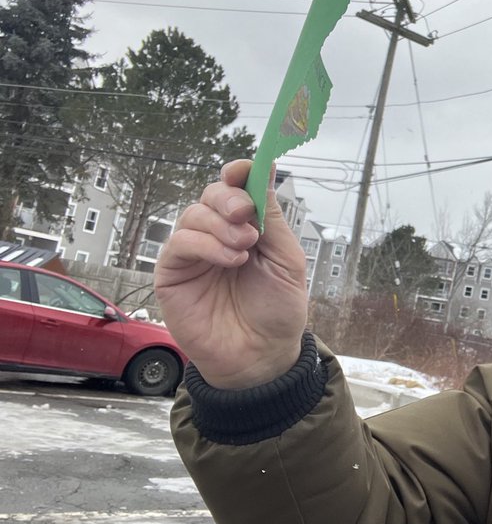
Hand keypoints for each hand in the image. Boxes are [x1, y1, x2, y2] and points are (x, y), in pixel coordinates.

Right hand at [155, 159, 309, 387]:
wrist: (262, 355)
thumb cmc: (278, 310)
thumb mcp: (286, 259)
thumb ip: (272, 216)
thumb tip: (268, 168)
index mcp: (247, 227)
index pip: (236, 188)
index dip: (238, 173)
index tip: (243, 169)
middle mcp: (218, 235)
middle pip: (211, 194)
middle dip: (228, 197)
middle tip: (246, 214)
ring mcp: (194, 253)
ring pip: (193, 214)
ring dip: (220, 225)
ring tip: (244, 249)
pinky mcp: (173, 273)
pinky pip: (180, 243)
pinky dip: (206, 245)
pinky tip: (230, 260)